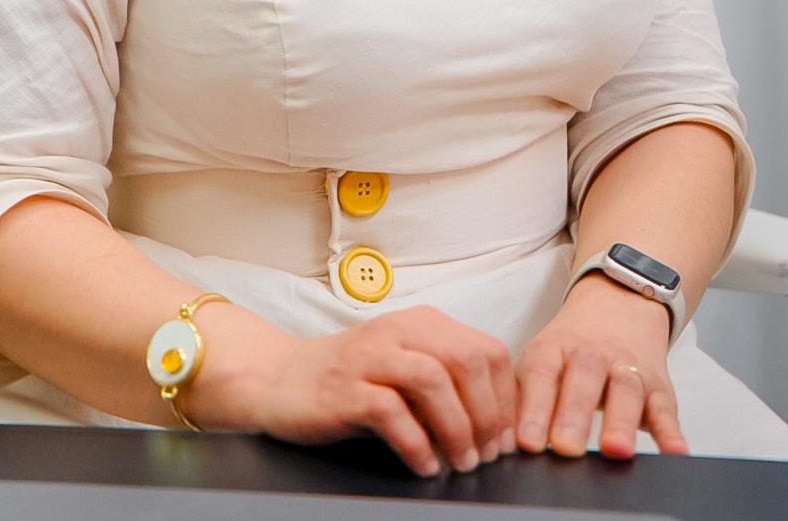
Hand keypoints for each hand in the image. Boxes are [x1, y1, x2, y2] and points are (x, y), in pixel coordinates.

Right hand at [192, 304, 516, 477]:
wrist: (280, 379)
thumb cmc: (351, 381)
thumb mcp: (405, 367)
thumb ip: (447, 381)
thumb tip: (499, 425)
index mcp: (421, 324)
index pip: (487, 350)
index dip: (505, 398)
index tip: (507, 438)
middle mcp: (398, 332)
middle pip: (466, 361)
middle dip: (488, 415)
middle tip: (486, 455)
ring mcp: (369, 358)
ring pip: (433, 380)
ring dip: (457, 428)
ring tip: (460, 462)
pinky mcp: (345, 389)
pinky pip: (391, 412)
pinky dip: (416, 443)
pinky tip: (424, 464)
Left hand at [515, 274, 688, 459]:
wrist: (617, 306)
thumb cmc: (570, 349)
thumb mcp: (543, 360)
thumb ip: (527, 398)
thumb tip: (507, 442)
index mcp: (554, 347)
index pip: (542, 375)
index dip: (534, 408)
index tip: (528, 442)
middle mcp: (592, 354)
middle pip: (583, 381)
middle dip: (574, 415)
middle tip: (566, 448)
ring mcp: (627, 367)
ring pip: (625, 391)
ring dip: (621, 421)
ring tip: (616, 450)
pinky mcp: (658, 387)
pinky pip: (666, 409)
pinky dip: (672, 433)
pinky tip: (675, 453)